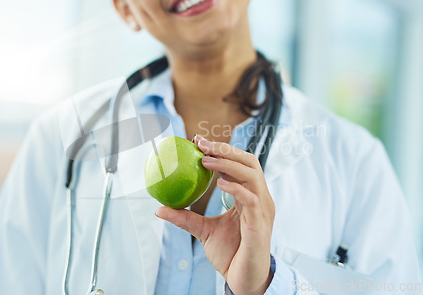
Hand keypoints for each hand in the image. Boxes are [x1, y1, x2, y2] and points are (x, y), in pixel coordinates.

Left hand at [155, 135, 274, 294]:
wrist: (244, 280)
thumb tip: (160, 208)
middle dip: (226, 149)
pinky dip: (235, 188)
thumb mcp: (204, 231)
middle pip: (249, 162)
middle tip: (201, 143)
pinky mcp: (261, 224)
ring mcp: (263, 210)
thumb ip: (186, 217)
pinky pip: (251, 199)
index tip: (198, 142)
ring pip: (252, 175)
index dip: (222, 150)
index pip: (240, 165)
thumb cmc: (231, 255)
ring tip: (205, 160)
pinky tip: (219, 183)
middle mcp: (260, 199)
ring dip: (228, 163)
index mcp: (250, 197)